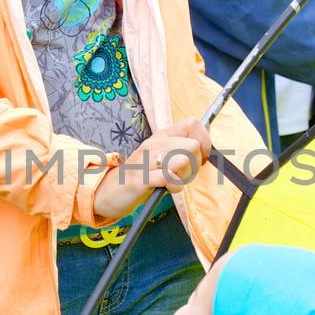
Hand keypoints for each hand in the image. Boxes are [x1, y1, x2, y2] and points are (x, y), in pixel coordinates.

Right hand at [93, 118, 211, 221]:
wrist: (109, 190)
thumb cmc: (142, 174)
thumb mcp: (162, 155)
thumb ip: (181, 149)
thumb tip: (204, 148)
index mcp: (162, 136)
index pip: (192, 124)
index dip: (203, 141)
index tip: (199, 157)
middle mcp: (155, 144)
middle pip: (192, 146)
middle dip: (195, 165)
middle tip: (184, 174)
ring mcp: (146, 160)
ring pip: (183, 160)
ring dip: (184, 176)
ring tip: (174, 182)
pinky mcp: (141, 179)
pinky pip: (168, 178)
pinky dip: (173, 186)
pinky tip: (167, 188)